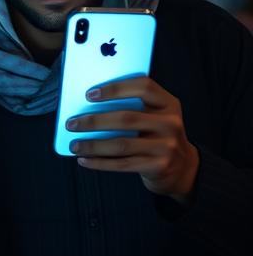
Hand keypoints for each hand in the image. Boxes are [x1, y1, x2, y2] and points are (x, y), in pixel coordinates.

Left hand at [66, 76, 199, 201]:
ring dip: (92, 145)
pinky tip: (84, 160)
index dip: (115, 88)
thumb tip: (87, 106)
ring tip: (74, 145)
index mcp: (168, 103)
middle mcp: (170, 123)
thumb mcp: (155, 116)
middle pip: (126, 118)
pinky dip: (99, 162)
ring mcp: (167, 146)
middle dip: (93, 121)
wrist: (184, 168)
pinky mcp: (159, 166)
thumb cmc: (157, 136)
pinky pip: (122, 164)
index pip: (143, 87)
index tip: (89, 94)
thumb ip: (132, 107)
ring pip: (121, 144)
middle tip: (71, 124)